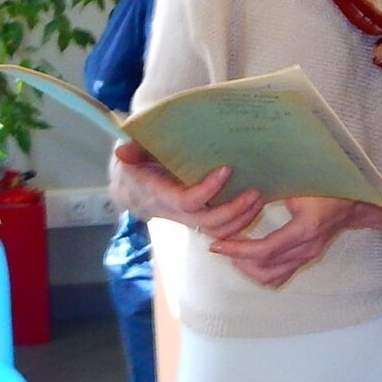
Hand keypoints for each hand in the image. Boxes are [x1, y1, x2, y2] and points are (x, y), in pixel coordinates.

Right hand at [108, 139, 261, 240]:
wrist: (132, 187)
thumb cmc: (136, 164)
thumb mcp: (130, 152)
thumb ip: (131, 149)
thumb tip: (123, 150)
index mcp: (159, 194)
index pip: (186, 201)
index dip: (207, 190)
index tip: (226, 169)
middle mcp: (175, 212)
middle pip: (208, 222)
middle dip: (233, 210)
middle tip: (254, 191)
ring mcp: (188, 219)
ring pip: (217, 231)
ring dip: (241, 218)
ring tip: (259, 198)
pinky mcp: (198, 220)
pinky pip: (221, 230)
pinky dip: (240, 222)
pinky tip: (255, 206)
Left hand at [209, 193, 366, 287]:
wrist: (355, 200)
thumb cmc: (327, 184)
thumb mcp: (300, 179)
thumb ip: (273, 181)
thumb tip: (241, 177)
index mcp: (305, 228)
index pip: (264, 250)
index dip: (237, 249)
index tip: (216, 244)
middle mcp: (307, 248)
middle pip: (264, 269)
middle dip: (238, 260)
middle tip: (221, 246)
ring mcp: (308, 256)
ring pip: (271, 278)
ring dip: (248, 269)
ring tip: (233, 252)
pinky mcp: (306, 259)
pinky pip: (279, 276)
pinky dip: (261, 270)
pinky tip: (250, 256)